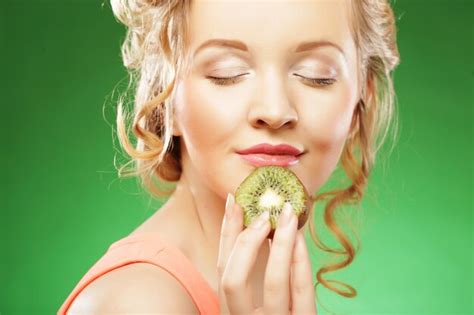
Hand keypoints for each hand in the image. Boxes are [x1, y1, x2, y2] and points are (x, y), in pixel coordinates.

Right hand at [217, 193, 316, 314]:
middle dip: (246, 241)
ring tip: (287, 215)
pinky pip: (302, 293)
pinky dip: (301, 262)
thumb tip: (253, 226)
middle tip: (263, 212)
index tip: (235, 201)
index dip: (227, 232)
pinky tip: (300, 240)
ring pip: (273, 283)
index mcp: (231, 310)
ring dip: (281, 244)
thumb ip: (250, 270)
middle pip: (232, 278)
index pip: (222, 268)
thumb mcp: (253, 301)